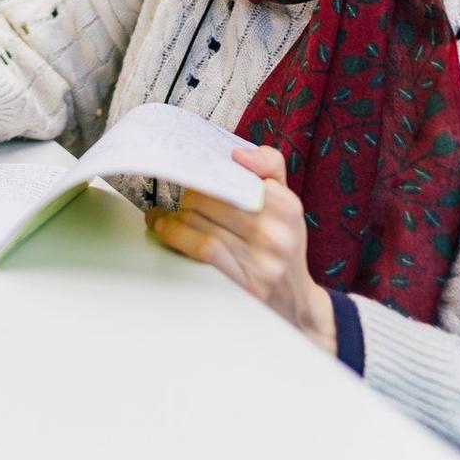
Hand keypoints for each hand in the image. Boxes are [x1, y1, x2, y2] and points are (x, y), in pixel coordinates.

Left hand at [145, 145, 337, 355]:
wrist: (296, 306)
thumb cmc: (282, 249)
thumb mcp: (286, 206)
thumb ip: (269, 169)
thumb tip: (238, 153)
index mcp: (286, 207)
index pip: (235, 174)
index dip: (204, 171)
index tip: (188, 170)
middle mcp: (277, 233)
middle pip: (210, 198)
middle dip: (187, 199)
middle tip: (179, 203)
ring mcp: (262, 261)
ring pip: (201, 222)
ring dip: (173, 218)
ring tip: (164, 218)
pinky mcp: (245, 285)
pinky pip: (204, 249)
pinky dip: (178, 236)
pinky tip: (166, 232)